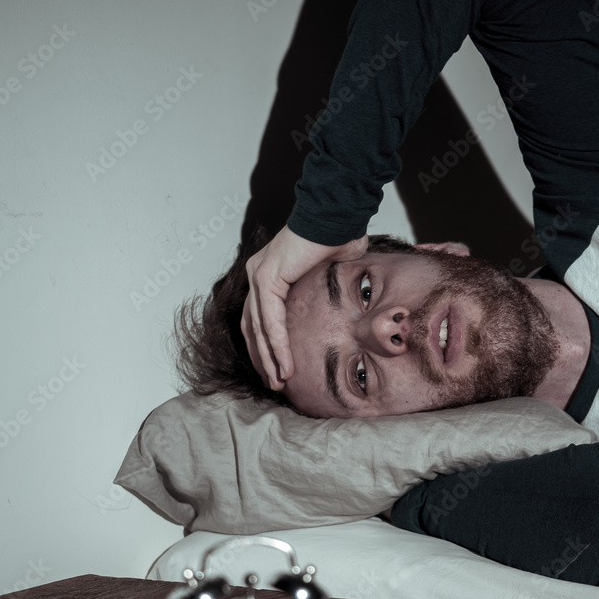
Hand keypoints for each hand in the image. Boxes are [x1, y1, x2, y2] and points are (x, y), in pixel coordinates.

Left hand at [241, 225, 367, 389]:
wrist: (339, 215)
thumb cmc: (341, 235)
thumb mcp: (331, 273)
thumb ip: (326, 293)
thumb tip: (344, 309)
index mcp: (270, 273)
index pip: (261, 317)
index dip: (267, 345)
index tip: (277, 369)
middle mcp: (258, 274)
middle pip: (254, 327)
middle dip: (264, 359)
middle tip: (275, 384)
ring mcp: (259, 275)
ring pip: (259, 328)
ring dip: (270, 359)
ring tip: (280, 382)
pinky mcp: (267, 277)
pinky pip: (270, 320)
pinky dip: (277, 345)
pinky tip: (285, 365)